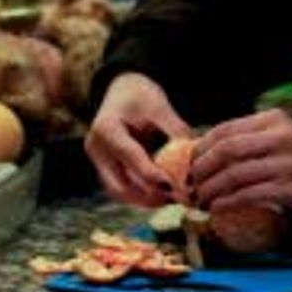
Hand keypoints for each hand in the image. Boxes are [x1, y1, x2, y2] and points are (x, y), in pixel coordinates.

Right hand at [85, 72, 188, 205]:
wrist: (122, 91)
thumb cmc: (141, 95)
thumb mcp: (160, 107)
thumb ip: (176, 132)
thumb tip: (196, 161)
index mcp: (106, 128)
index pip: (130, 157)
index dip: (153, 175)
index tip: (176, 187)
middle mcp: (96, 148)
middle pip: (120, 186)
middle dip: (149, 197)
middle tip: (178, 198)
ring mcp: (98, 162)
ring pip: (120, 193)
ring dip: (146, 201)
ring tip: (174, 199)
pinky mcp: (105, 170)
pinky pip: (122, 190)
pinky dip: (142, 196)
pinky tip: (163, 195)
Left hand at [185, 109, 291, 220]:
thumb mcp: (278, 135)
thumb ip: (249, 137)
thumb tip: (202, 152)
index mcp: (275, 120)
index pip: (227, 130)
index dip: (202, 147)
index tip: (190, 163)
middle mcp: (282, 139)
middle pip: (227, 151)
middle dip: (202, 169)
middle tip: (191, 183)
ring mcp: (288, 165)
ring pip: (234, 175)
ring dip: (211, 189)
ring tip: (201, 199)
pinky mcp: (291, 190)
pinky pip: (248, 195)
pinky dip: (227, 202)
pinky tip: (217, 207)